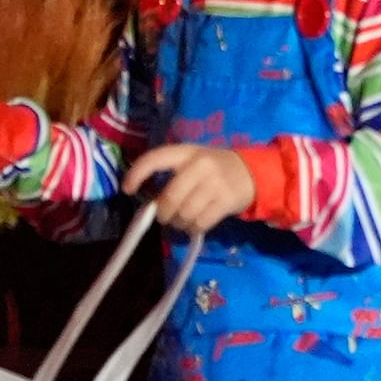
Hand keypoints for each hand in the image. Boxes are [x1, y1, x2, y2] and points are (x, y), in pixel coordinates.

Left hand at [122, 143, 256, 234]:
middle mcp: (201, 165)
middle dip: (164, 213)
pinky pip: (199, 223)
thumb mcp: (194, 162)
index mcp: (187, 152)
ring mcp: (215, 183)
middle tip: (168, 215)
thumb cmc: (214, 168)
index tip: (127, 189)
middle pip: (169, 199)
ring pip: (183, 214)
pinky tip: (197, 223)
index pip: (155, 158)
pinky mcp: (226, 201)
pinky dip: (194, 228)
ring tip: (185, 219)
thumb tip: (151, 205)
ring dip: (179, 223)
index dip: (137, 173)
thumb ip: (173, 177)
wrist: (253, 172)